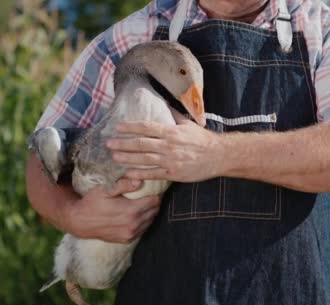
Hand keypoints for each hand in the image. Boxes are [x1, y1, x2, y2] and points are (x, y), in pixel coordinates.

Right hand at [64, 179, 160, 243]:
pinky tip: (138, 215)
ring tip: (145, 204)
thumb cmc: (92, 203)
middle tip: (150, 195)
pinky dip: (144, 222)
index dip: (156, 193)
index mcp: (131, 210)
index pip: (155, 201)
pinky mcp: (127, 239)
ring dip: (150, 212)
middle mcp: (134, 224)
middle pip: (155, 211)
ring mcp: (131, 234)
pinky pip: (143, 230)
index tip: (155, 188)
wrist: (79, 222)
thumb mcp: (105, 190)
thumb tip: (139, 181)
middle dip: (155, 202)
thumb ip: (123, 185)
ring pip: (151, 221)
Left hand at [106, 115, 224, 181]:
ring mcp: (170, 160)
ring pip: (144, 159)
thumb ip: (174, 115)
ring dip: (127, 158)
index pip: (146, 127)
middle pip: (140, 144)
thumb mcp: (189, 124)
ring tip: (114, 157)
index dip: (130, 127)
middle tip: (108, 143)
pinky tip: (128, 173)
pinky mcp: (174, 173)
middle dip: (122, 143)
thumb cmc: (203, 139)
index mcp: (171, 131)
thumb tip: (164, 103)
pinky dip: (140, 173)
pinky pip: (153, 173)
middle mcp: (168, 145)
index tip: (117, 127)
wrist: (219, 156)